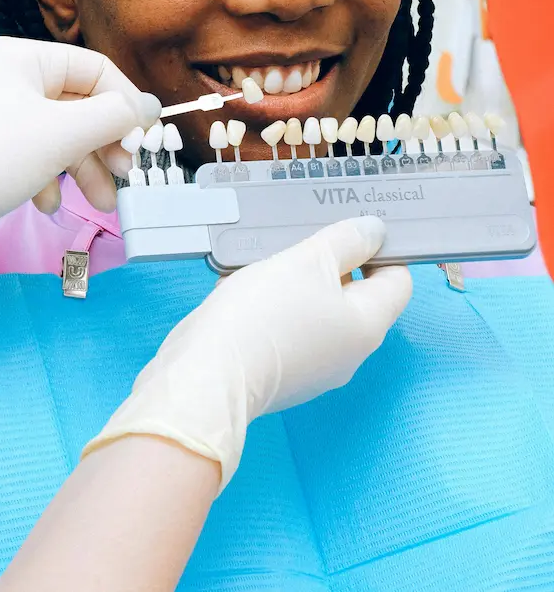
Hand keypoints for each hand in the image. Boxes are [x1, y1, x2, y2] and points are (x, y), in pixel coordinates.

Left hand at [0, 37, 160, 263]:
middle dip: (106, 143)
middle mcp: (11, 79)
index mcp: (23, 58)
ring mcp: (1, 115)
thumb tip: (149, 107)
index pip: (95, 69)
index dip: (124, 104)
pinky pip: (38, 156)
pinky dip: (51, 179)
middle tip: (125, 175)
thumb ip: (114, 116)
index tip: (143, 142)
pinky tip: (46, 204)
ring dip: (86, 168)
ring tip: (100, 203)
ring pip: (63, 135)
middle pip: (81, 104)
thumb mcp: (63, 133)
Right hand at [83, 217, 411, 491]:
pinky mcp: (280, 376)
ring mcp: (314, 370)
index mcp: (367, 325)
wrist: (208, 374)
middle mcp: (349, 354)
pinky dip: (271, 309)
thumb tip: (375, 231)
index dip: (380, 250)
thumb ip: (346, 240)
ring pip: (316, 312)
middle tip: (299, 242)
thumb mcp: (308, 260)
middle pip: (353, 296)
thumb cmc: (263, 314)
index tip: (348, 231)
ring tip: (263, 263)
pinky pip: (287, 331)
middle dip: (328, 265)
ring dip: (295, 285)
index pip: (398, 281)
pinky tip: (242, 293)